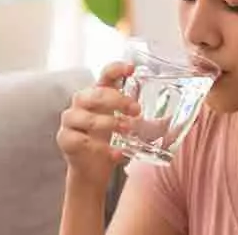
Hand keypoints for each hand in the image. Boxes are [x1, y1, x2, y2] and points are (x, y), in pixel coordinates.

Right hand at [56, 62, 139, 190]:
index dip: (117, 69)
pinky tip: (116, 153)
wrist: (92, 170)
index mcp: (98, 94)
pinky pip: (82, 140)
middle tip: (136, 110)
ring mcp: (70, 120)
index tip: (131, 68)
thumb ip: (146, 121)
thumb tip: (172, 118)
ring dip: (110, 122)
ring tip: (127, 130)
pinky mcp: (65, 139)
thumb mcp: (128, 127)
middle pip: (96, 94)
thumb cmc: (110, 141)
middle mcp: (81, 103)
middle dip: (118, 100)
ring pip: (87, 117)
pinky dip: (101, 147)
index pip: (105, 75)